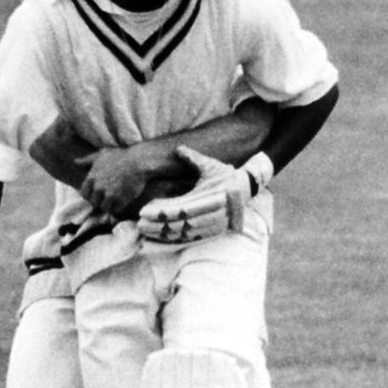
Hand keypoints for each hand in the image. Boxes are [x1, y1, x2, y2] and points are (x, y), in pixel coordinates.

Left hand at [77, 146, 151, 215]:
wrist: (139, 161)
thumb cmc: (120, 155)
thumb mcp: (102, 154)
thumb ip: (88, 160)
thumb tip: (76, 162)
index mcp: (92, 178)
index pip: (84, 194)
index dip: (90, 195)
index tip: (97, 194)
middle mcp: (99, 188)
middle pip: (94, 202)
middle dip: (100, 200)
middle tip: (107, 197)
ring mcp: (110, 195)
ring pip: (105, 208)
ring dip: (109, 205)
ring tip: (115, 201)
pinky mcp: (121, 200)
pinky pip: (116, 210)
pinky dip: (119, 207)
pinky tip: (123, 202)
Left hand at [136, 147, 250, 244]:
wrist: (247, 189)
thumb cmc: (226, 175)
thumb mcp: (210, 165)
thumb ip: (193, 158)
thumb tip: (178, 148)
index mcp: (207, 197)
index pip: (179, 209)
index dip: (160, 213)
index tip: (143, 212)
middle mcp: (210, 214)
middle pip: (179, 225)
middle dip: (157, 226)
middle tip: (139, 225)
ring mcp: (213, 225)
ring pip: (184, 234)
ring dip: (163, 235)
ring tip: (146, 232)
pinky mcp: (214, 231)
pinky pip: (192, 238)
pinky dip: (176, 239)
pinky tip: (162, 238)